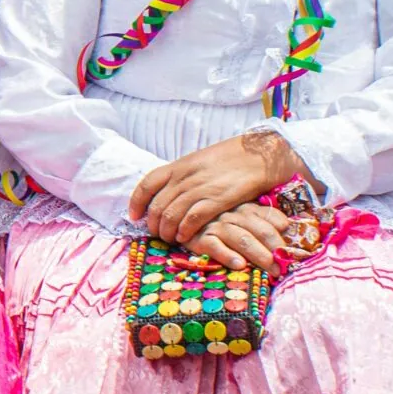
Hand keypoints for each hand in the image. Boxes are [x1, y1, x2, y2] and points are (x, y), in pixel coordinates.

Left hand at [129, 130, 308, 245]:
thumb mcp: (198, 162)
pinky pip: (191, 220)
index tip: (134, 216)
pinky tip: (185, 237)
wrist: (258, 155)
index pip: (147, 185)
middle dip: (152, 225)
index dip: (136, 203)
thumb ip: (182, 176)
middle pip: (156, 206)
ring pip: (170, 216)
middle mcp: (185, 178)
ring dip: (166, 232)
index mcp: (179, 166)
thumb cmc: (229, 159)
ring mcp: (199, 189)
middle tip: (157, 234)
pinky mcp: (217, 200)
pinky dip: (184, 231)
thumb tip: (167, 192)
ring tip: (170, 238)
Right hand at [187, 203, 293, 271]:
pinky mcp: (199, 237)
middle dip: (275, 249)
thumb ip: (262, 220)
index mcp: (246, 207)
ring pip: (241, 238)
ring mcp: (216, 225)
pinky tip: (239, 265)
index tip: (294, 249)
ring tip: (271, 269)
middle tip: (286, 266)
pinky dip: (227, 255)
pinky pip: (214, 245)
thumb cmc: (216, 220)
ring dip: (258, 254)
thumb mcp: (240, 216)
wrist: (179, 218)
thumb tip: (289, 228)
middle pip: (259, 230)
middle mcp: (233, 214)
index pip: (270, 218)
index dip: (283, 234)